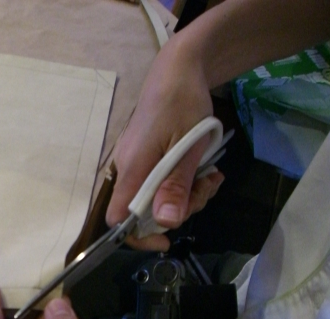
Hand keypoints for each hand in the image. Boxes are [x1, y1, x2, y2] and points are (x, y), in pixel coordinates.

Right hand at [106, 37, 224, 250]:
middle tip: (206, 189)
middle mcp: (128, 170)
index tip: (167, 238)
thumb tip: (166, 223)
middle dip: (179, 209)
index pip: (118, 218)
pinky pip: (161, 181)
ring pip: (157, 197)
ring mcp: (136, 163)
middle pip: (145, 211)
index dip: (138, 236)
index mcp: (133, 168)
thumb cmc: (182, 102)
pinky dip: (183, 181)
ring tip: (211, 176)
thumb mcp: (188, 146)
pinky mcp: (146, 157)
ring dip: (188, 194)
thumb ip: (176, 185)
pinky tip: (204, 170)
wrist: (178, 69)